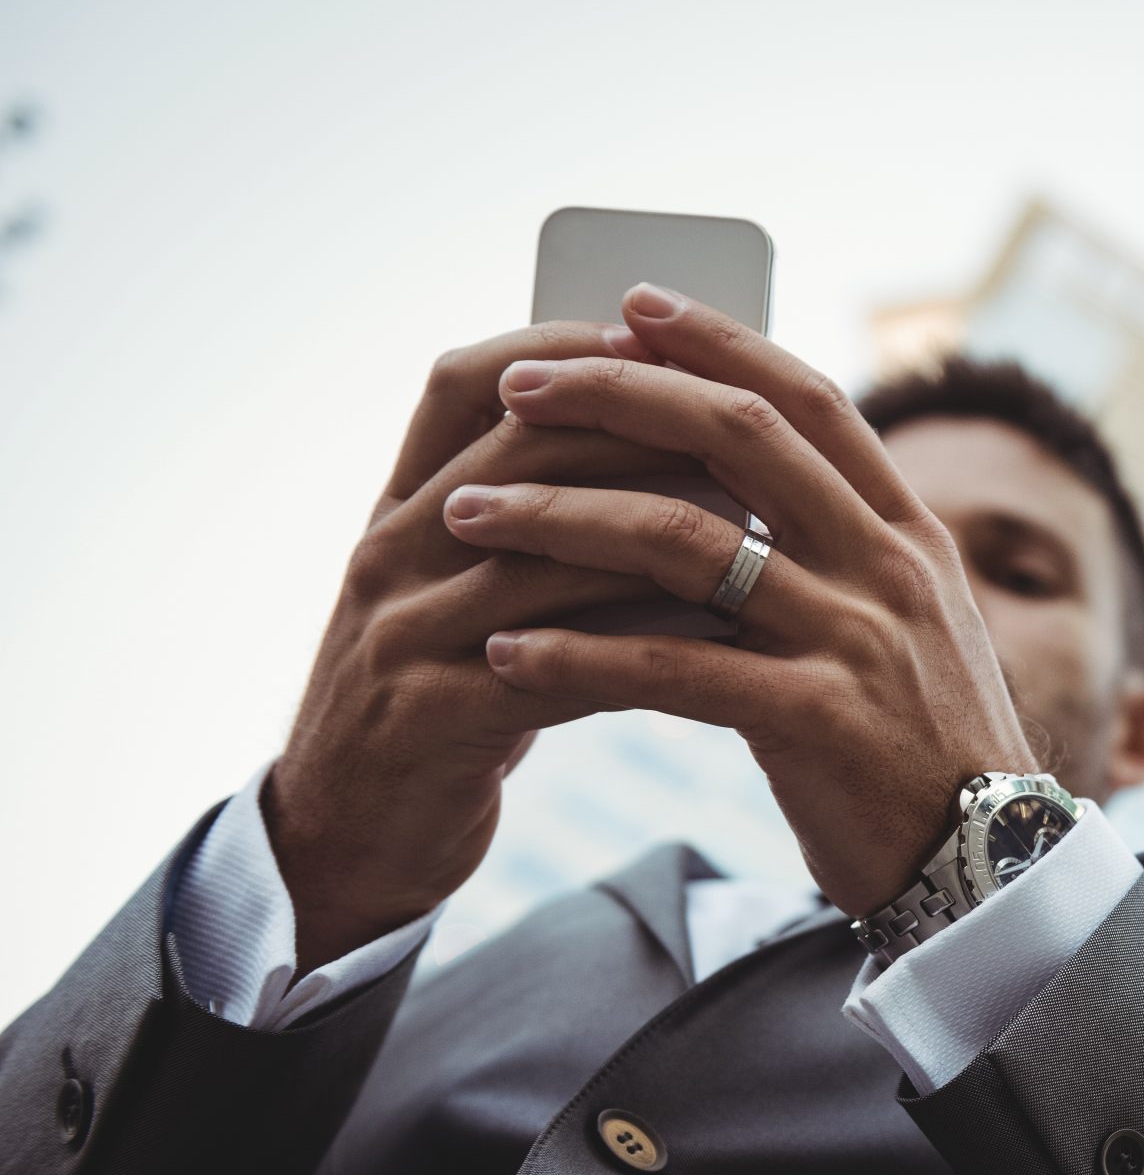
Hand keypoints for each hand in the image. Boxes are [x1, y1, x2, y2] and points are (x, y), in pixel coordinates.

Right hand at [267, 321, 692, 966]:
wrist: (351, 839)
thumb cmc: (449, 701)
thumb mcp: (477, 595)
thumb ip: (545, 526)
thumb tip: (682, 445)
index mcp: (400, 507)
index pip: (462, 383)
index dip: (560, 343)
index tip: (662, 335)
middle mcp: (389, 553)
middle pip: (520, 452)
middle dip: (642, 433)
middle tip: (751, 436)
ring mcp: (398, 633)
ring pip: (544, 556)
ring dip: (662, 538)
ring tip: (761, 532)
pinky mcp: (426, 718)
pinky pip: (552, 666)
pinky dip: (641, 645)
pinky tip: (719, 641)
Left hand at [439, 284, 1040, 918]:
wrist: (989, 869)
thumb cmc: (924, 749)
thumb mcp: (910, 624)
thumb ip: (845, 549)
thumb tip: (752, 480)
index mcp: (908, 532)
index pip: (809, 397)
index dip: (718, 340)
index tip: (630, 304)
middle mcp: (886, 567)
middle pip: (739, 435)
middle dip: (618, 393)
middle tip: (520, 385)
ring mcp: (855, 640)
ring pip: (685, 541)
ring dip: (560, 518)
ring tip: (469, 516)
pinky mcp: (816, 722)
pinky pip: (670, 670)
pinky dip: (576, 657)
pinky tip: (505, 656)